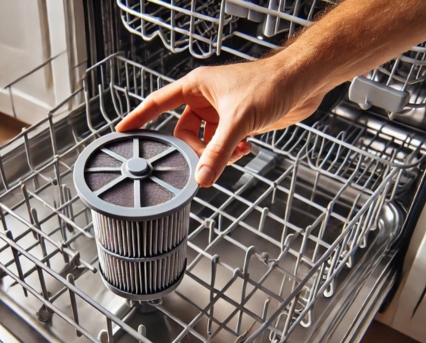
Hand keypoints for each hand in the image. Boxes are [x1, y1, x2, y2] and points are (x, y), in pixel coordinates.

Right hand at [116, 55, 327, 186]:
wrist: (303, 82)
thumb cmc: (270, 84)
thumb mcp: (238, 121)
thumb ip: (218, 151)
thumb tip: (202, 177)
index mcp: (196, 86)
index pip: (157, 103)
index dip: (139, 118)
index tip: (122, 132)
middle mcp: (205, 98)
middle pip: (182, 131)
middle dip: (194, 149)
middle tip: (204, 160)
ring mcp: (220, 111)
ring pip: (203, 141)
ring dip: (215, 153)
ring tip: (233, 153)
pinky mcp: (236, 122)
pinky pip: (221, 144)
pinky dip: (229, 152)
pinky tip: (244, 150)